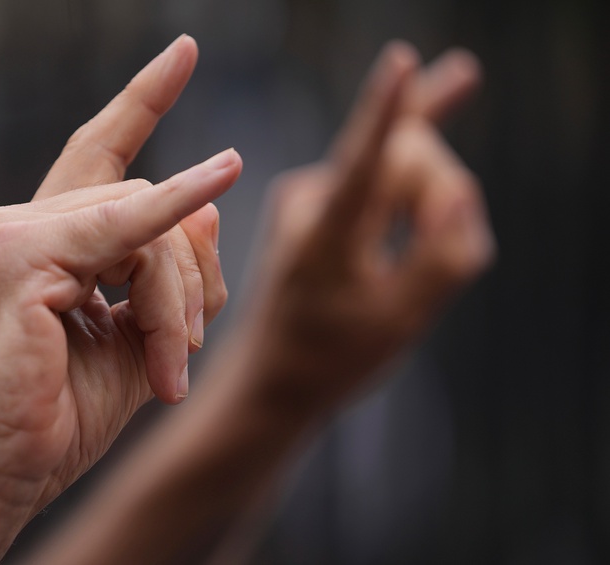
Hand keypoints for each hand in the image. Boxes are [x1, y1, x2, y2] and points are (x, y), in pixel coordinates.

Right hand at [37, 34, 227, 386]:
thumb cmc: (53, 419)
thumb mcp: (133, 341)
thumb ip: (168, 278)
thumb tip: (210, 206)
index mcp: (44, 242)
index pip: (97, 154)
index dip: (141, 102)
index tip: (183, 53)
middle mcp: (20, 223)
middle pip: (148, 202)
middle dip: (188, 278)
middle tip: (183, 355)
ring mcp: (12, 231)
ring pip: (145, 220)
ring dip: (175, 300)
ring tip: (164, 371)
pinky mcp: (18, 251)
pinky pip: (125, 224)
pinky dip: (175, 211)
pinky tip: (218, 174)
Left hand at [243, 42, 493, 416]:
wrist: (271, 375)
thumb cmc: (332, 356)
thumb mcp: (399, 323)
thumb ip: (444, 258)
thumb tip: (461, 192)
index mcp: (325, 234)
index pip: (366, 162)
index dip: (388, 112)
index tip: (401, 64)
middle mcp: (311, 197)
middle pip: (406, 156)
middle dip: (441, 190)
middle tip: (446, 244)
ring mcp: (312, 191)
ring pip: (399, 163)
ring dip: (428, 194)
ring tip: (428, 241)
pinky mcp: (321, 195)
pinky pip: (382, 168)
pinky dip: (417, 160)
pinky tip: (452, 85)